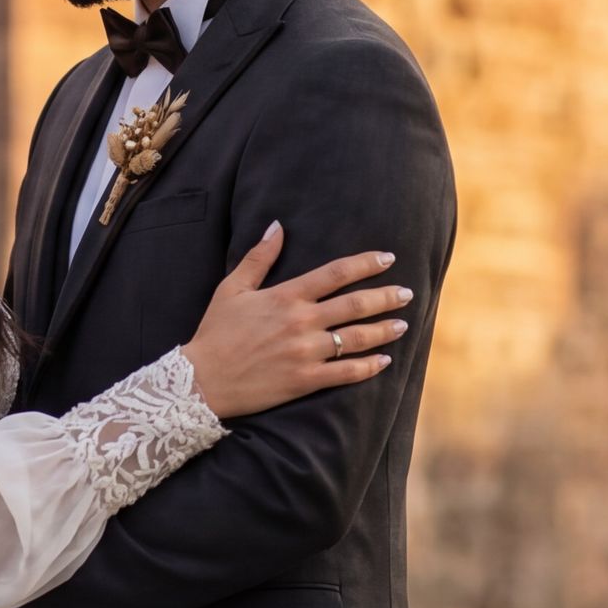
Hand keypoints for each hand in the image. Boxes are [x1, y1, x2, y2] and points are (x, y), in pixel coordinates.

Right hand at [176, 222, 413, 417]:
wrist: (200, 381)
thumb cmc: (215, 333)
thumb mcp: (232, 288)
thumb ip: (259, 257)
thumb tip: (278, 226)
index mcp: (286, 296)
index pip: (336, 273)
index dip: (366, 264)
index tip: (388, 257)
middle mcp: (300, 322)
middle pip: (355, 305)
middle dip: (386, 297)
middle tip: (408, 293)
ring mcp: (304, 353)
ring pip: (355, 339)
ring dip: (384, 330)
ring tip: (403, 324)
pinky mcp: (303, 381)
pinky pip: (344, 373)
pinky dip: (368, 367)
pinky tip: (384, 361)